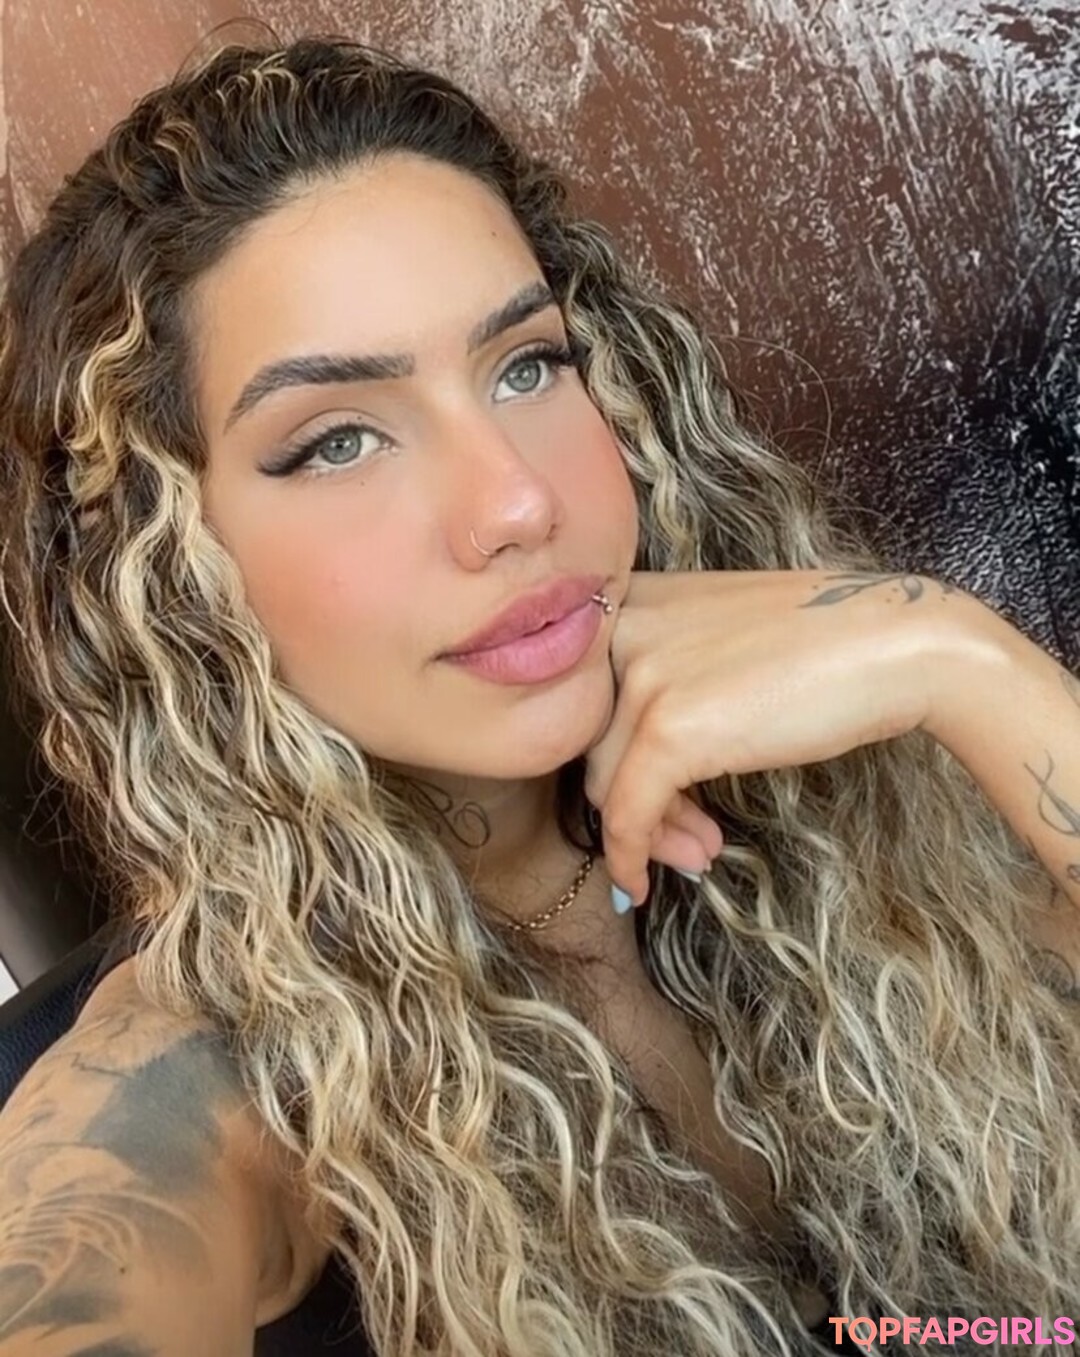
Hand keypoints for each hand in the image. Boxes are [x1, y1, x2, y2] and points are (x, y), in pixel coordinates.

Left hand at [584, 569, 991, 906]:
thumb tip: (636, 753)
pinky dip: (628, 857)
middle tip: (682, 835)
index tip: (645, 789)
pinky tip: (641, 886)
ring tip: (701, 851)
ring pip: (605, 781)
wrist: (900, 646)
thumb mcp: (722, 635)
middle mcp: (625, 629)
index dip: (611, 749)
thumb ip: (668, 669)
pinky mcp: (669, 729)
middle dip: (630, 796)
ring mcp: (644, 676)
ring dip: (648, 832)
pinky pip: (625, 813)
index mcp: (635, 599)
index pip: (586, 693)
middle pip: (590, 739)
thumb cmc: (827, 642)